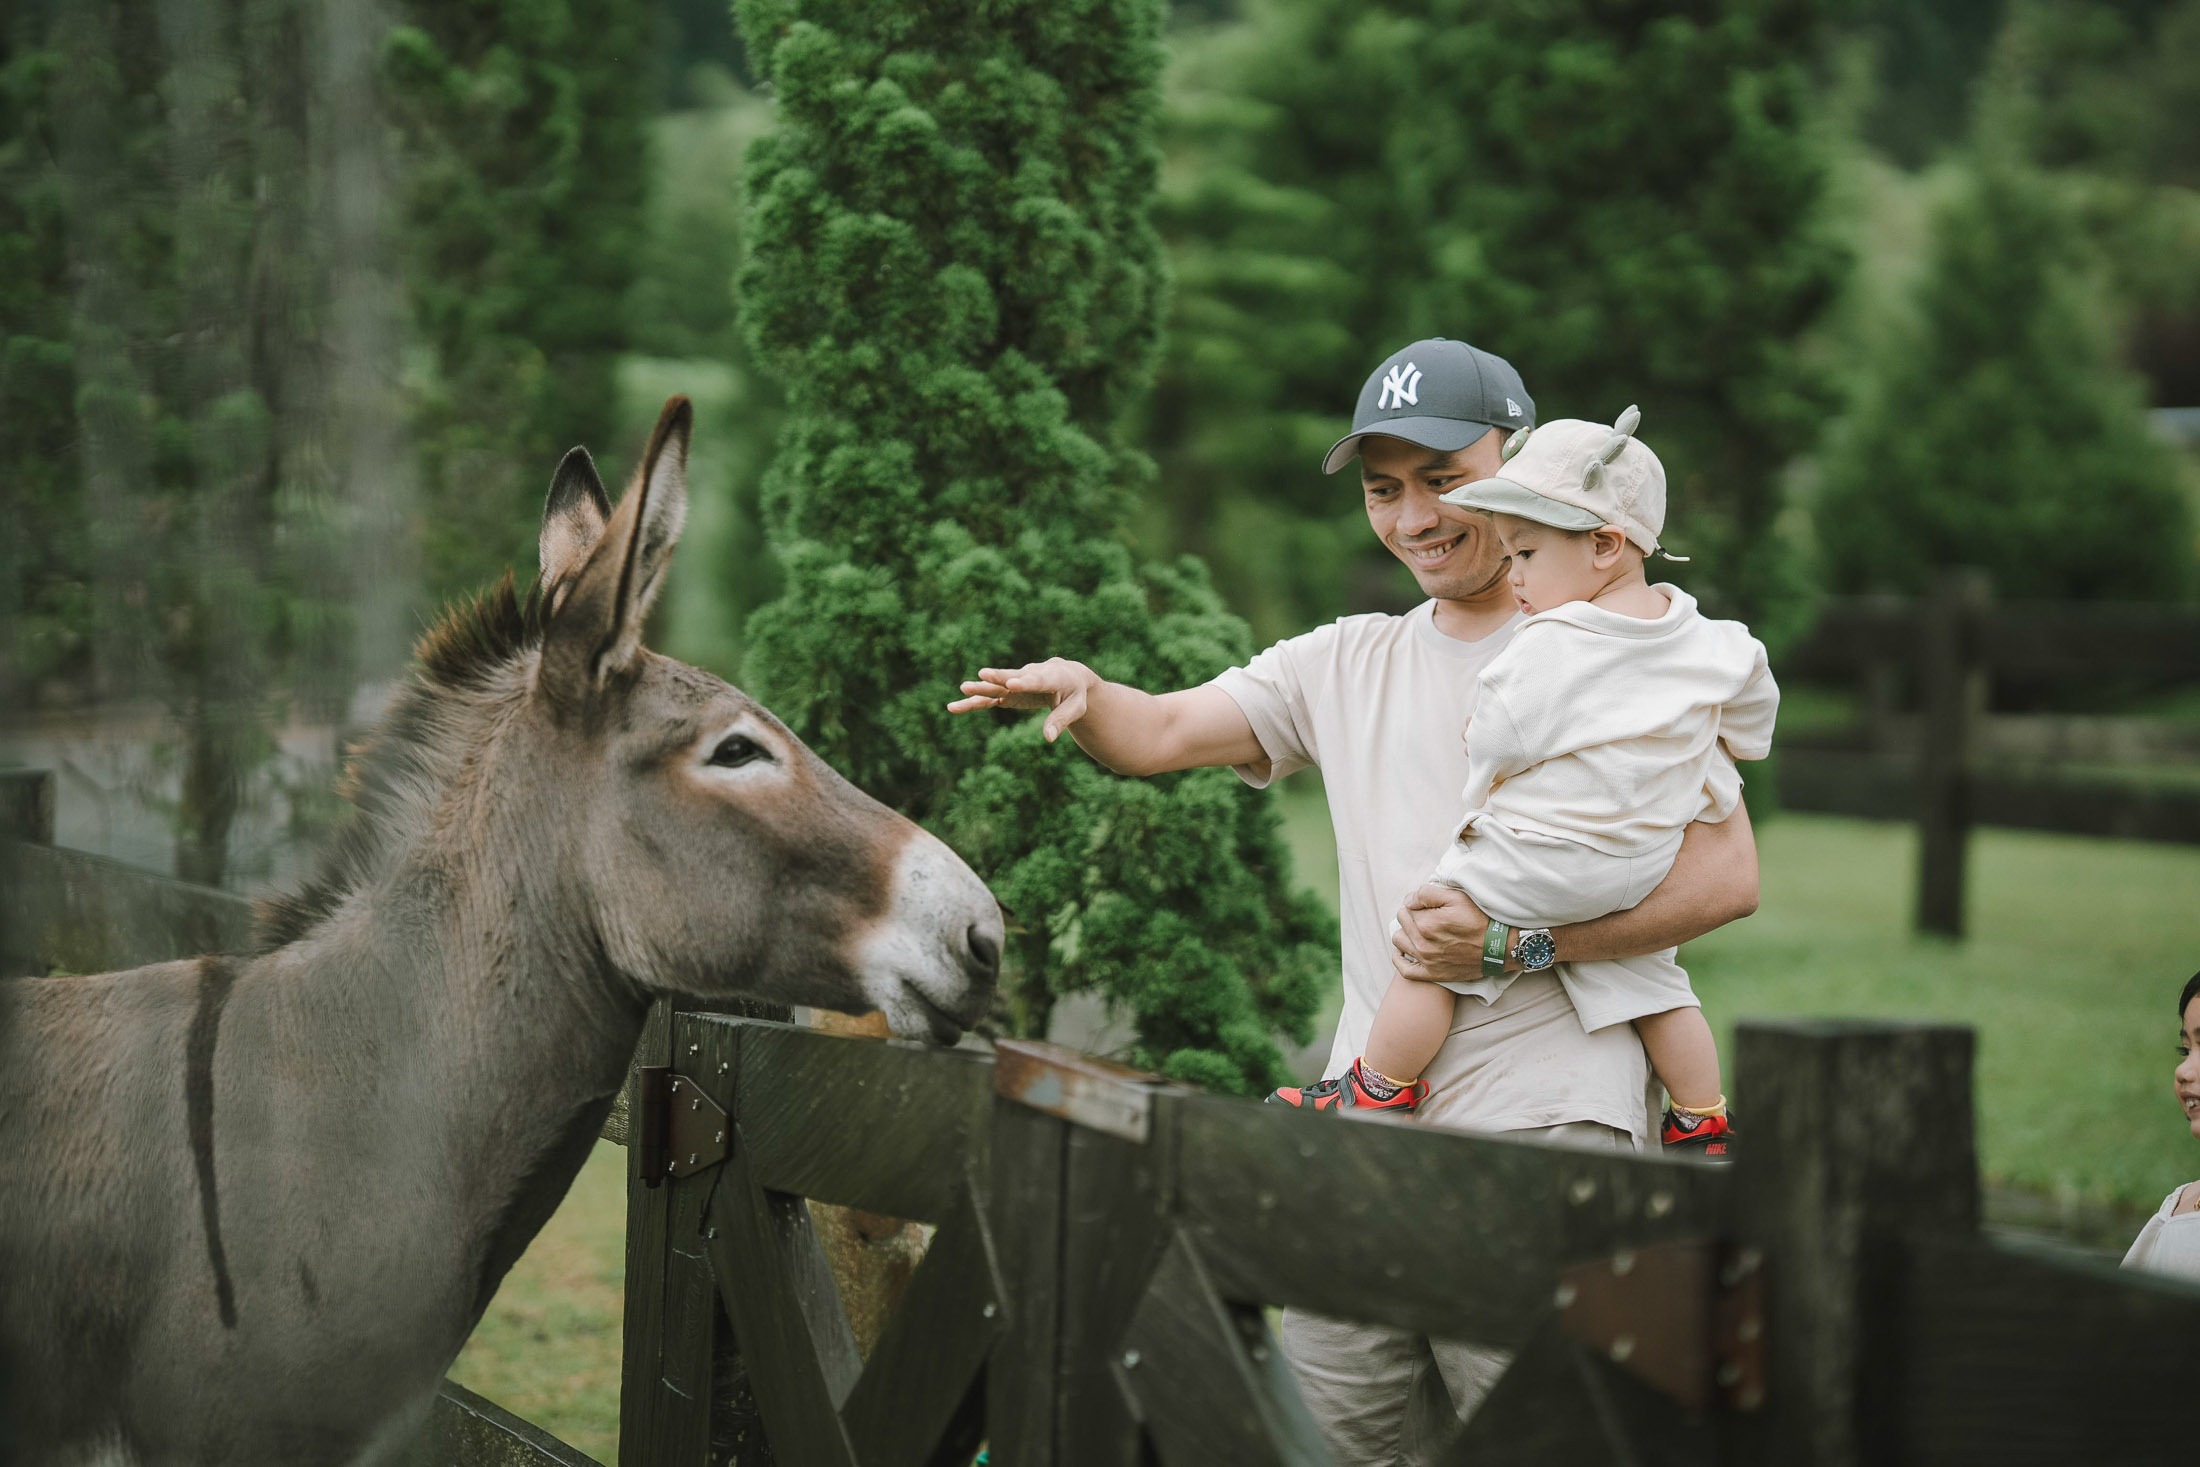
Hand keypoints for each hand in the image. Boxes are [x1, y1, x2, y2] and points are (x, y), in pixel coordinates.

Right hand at [947, 659, 1100, 742]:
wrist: (1066, 676)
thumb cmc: (1074, 694)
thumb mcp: (1075, 707)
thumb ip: (1061, 721)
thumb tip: (1048, 738)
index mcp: (1052, 676)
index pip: (1037, 680)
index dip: (1025, 682)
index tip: (1012, 683)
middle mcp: (1029, 675)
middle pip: (1012, 677)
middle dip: (998, 678)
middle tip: (983, 675)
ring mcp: (1016, 683)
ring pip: (996, 687)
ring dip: (980, 688)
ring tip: (963, 688)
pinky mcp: (1007, 692)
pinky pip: (989, 698)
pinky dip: (973, 703)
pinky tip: (954, 707)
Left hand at [1392, 883, 1493, 984]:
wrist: (1498, 948)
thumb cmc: (1479, 920)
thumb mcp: (1457, 897)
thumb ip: (1427, 894)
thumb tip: (1408, 900)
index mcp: (1426, 923)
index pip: (1407, 907)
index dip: (1418, 904)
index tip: (1430, 905)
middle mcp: (1422, 943)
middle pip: (1402, 922)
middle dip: (1411, 915)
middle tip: (1428, 915)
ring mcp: (1426, 960)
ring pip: (1399, 941)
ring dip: (1405, 933)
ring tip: (1419, 930)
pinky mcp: (1432, 974)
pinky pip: (1405, 970)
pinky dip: (1400, 959)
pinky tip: (1404, 951)